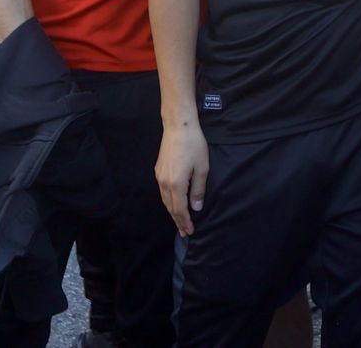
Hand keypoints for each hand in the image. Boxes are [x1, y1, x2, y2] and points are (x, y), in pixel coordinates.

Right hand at [155, 122, 208, 236]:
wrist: (178, 127)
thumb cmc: (194, 146)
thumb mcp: (202, 168)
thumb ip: (198, 189)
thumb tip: (196, 208)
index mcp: (176, 184)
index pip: (179, 209)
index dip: (185, 221)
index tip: (190, 231)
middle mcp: (164, 183)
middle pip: (170, 207)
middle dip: (178, 220)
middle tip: (185, 232)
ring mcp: (159, 177)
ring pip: (165, 200)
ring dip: (172, 212)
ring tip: (179, 221)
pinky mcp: (158, 170)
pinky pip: (163, 192)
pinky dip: (169, 201)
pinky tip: (174, 203)